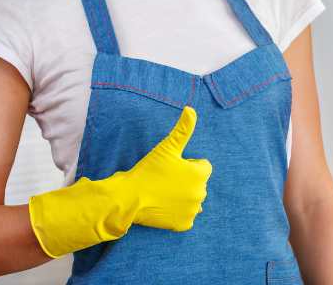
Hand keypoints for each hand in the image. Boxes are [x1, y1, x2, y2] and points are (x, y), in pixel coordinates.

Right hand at [28, 105, 211, 257]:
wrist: (130, 198)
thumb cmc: (148, 170)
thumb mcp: (167, 147)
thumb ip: (183, 128)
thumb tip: (190, 108)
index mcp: (201, 174)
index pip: (202, 165)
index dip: (186, 163)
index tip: (170, 167)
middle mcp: (201, 193)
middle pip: (197, 182)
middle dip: (185, 179)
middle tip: (164, 179)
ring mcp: (193, 210)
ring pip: (192, 198)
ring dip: (182, 195)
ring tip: (162, 191)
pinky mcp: (184, 224)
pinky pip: (186, 215)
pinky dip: (178, 211)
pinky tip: (164, 205)